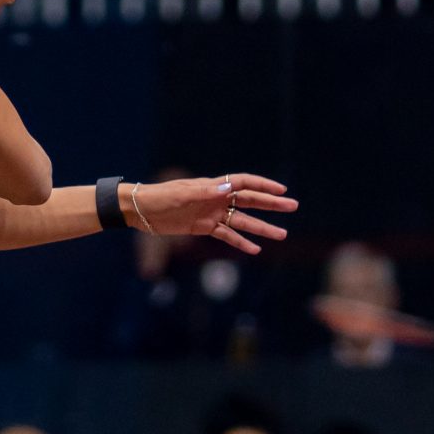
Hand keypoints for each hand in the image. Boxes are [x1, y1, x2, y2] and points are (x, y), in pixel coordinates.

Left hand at [127, 173, 296, 253]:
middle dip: (271, 205)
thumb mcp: (182, 195)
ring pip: (243, 221)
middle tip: (293, 207)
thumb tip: (229, 189)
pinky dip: (241, 242)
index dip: (263, 185)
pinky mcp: (204, 228)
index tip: (282, 191)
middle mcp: (216, 199)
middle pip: (250, 201)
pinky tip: (256, 250)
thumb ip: (206, 192)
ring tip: (282, 234)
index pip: (244, 183)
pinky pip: (227, 236)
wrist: (141, 210)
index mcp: (213, 186)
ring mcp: (212, 214)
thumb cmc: (160, 197)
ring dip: (262, 228)